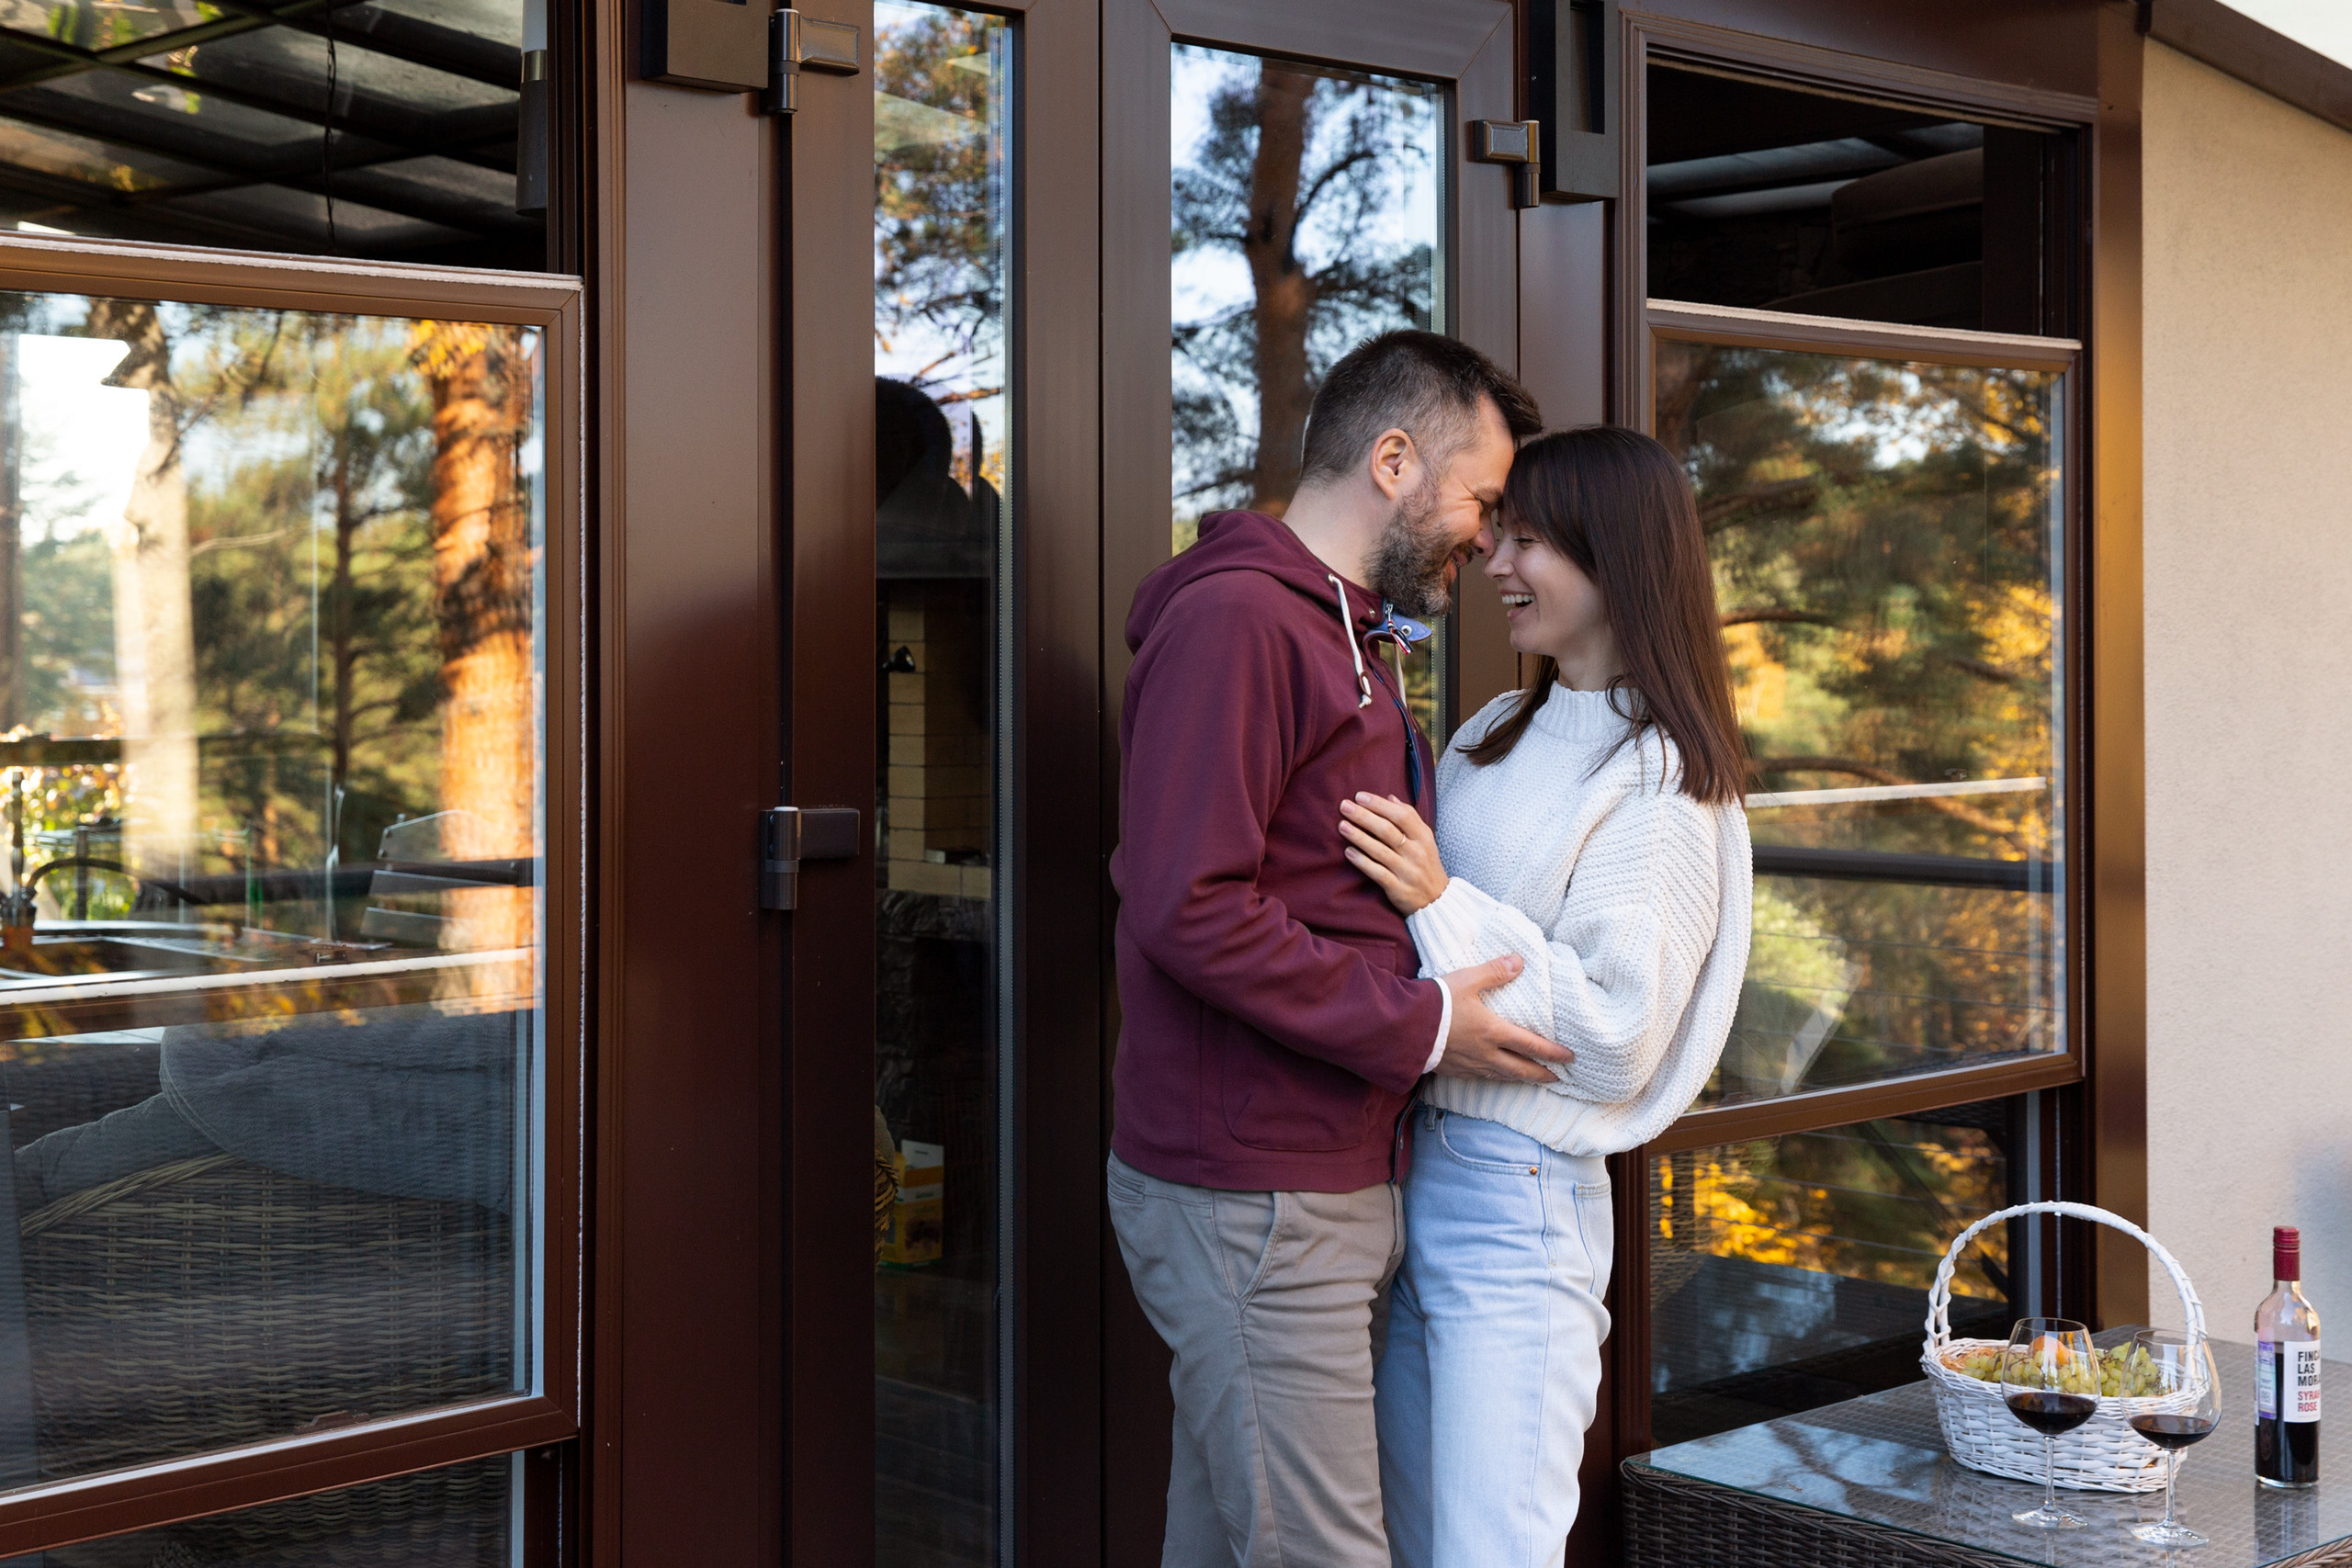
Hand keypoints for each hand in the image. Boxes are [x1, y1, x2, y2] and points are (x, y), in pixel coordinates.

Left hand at [1340, 792, 1448, 914]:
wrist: (1437, 900)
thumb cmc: (1426, 864)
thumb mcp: (1425, 839)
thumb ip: (1410, 817)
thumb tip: (1390, 797)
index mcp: (1423, 837)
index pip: (1401, 815)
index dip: (1379, 804)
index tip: (1360, 796)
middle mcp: (1416, 853)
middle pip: (1387, 831)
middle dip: (1364, 816)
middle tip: (1344, 806)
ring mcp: (1407, 871)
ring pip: (1380, 851)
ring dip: (1359, 837)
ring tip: (1342, 825)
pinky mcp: (1398, 888)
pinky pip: (1378, 873)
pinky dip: (1362, 862)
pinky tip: (1349, 852)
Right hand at [1432, 955, 1574, 1083]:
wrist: (1403, 1026)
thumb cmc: (1436, 1002)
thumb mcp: (1467, 980)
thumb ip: (1494, 972)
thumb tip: (1520, 961)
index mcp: (1493, 1031)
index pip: (1531, 1045)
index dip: (1553, 1052)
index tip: (1570, 1057)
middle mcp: (1486, 1053)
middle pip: (1521, 1069)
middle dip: (1542, 1073)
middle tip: (1557, 1077)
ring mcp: (1470, 1065)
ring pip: (1503, 1076)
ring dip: (1520, 1078)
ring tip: (1531, 1079)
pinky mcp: (1454, 1070)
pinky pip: (1482, 1078)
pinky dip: (1496, 1078)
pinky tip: (1496, 1076)